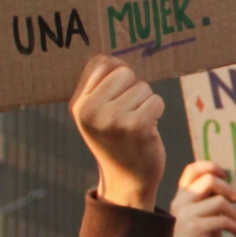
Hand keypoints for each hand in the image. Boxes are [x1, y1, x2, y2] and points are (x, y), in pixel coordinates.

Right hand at [71, 55, 164, 210]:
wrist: (127, 181)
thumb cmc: (115, 140)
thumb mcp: (95, 114)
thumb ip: (100, 85)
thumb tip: (117, 55)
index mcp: (78, 104)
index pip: (101, 62)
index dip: (117, 74)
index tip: (117, 95)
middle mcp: (91, 111)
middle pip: (124, 72)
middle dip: (133, 89)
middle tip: (128, 114)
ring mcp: (113, 119)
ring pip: (143, 87)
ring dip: (146, 103)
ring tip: (135, 124)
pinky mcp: (137, 126)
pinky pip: (157, 100)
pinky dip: (157, 112)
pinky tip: (147, 130)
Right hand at [165, 161, 235, 236]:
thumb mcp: (204, 220)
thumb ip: (212, 204)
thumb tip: (234, 192)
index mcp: (181, 199)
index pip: (192, 171)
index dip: (211, 166)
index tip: (227, 176)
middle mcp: (181, 204)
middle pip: (209, 180)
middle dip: (230, 189)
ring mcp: (186, 216)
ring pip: (219, 202)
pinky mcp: (195, 229)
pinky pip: (223, 221)